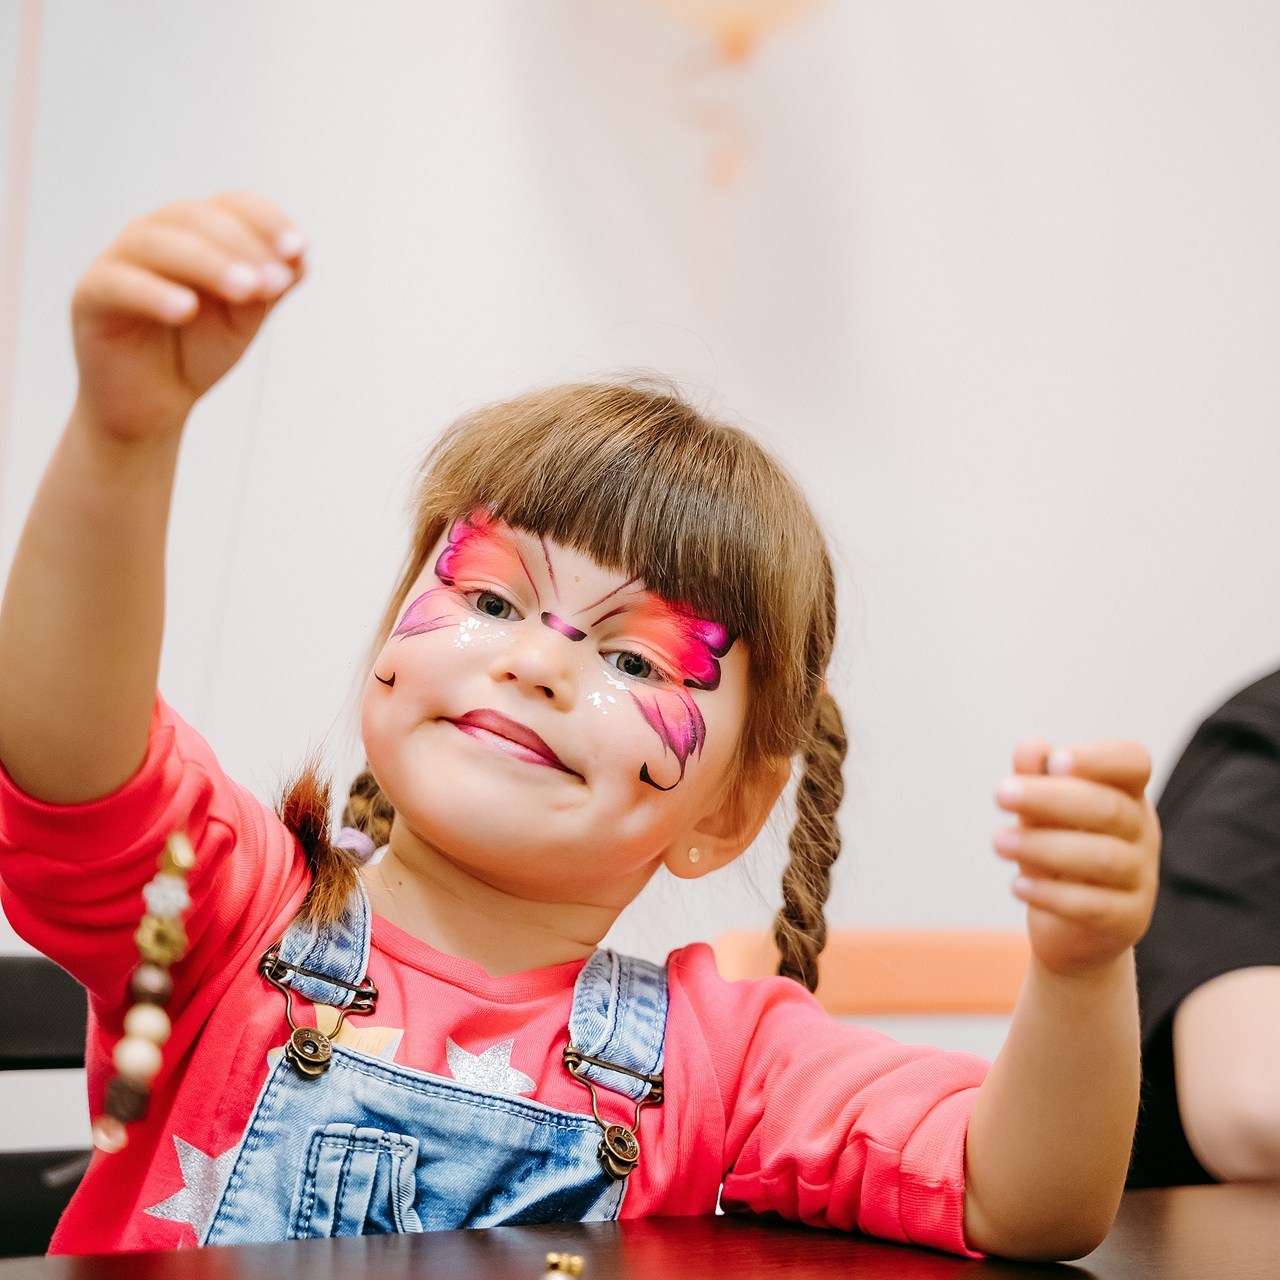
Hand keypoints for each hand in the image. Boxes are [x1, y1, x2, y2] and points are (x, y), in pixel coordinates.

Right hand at [70, 192, 304, 441]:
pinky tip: (186, 310)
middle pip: (195, 218)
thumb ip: (268, 289)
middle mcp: (157, 235)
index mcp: (198, 233)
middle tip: (274, 281)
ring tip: (244, 291)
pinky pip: (120, 284)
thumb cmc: (197, 351)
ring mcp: (120, 260)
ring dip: (207, 263)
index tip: (298, 249)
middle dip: (241, 246)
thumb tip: (299, 259)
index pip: (232, 206)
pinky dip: (154, 293)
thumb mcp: (244, 320)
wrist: (155, 404)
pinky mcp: (91, 295)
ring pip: (158, 244)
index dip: (266, 221)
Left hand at [993, 739, 1159, 978]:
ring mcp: (1142, 877)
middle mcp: (1142, 832)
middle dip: (1051, 798)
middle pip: (1109, 808)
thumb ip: (1035, 782)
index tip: (1055, 761)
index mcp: (1125, 794)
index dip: (1099, 758)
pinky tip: (1018, 885)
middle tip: (1000, 793)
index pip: (1133, 762)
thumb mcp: (1040, 817)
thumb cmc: (1056, 857)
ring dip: (1044, 846)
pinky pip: (1093, 905)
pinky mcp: (1129, 919)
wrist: (1071, 930)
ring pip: (1102, 857)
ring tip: (998, 842)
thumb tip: (1030, 746)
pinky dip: (1052, 894)